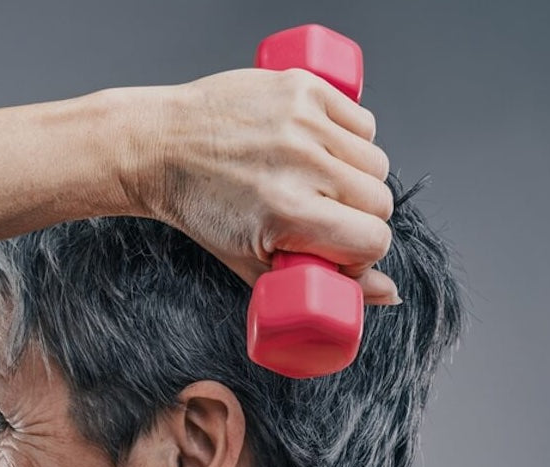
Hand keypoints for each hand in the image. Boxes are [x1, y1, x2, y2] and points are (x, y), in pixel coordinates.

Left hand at [130, 68, 398, 302]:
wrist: (160, 146)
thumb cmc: (202, 207)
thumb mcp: (255, 262)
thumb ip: (323, 283)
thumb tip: (388, 294)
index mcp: (288, 211)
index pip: (373, 239)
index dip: (360, 253)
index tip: (337, 250)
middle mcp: (301, 162)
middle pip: (380, 201)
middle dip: (358, 217)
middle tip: (323, 217)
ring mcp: (304, 121)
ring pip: (376, 161)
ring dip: (356, 178)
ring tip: (317, 182)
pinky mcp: (303, 88)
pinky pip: (363, 121)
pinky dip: (350, 138)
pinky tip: (319, 149)